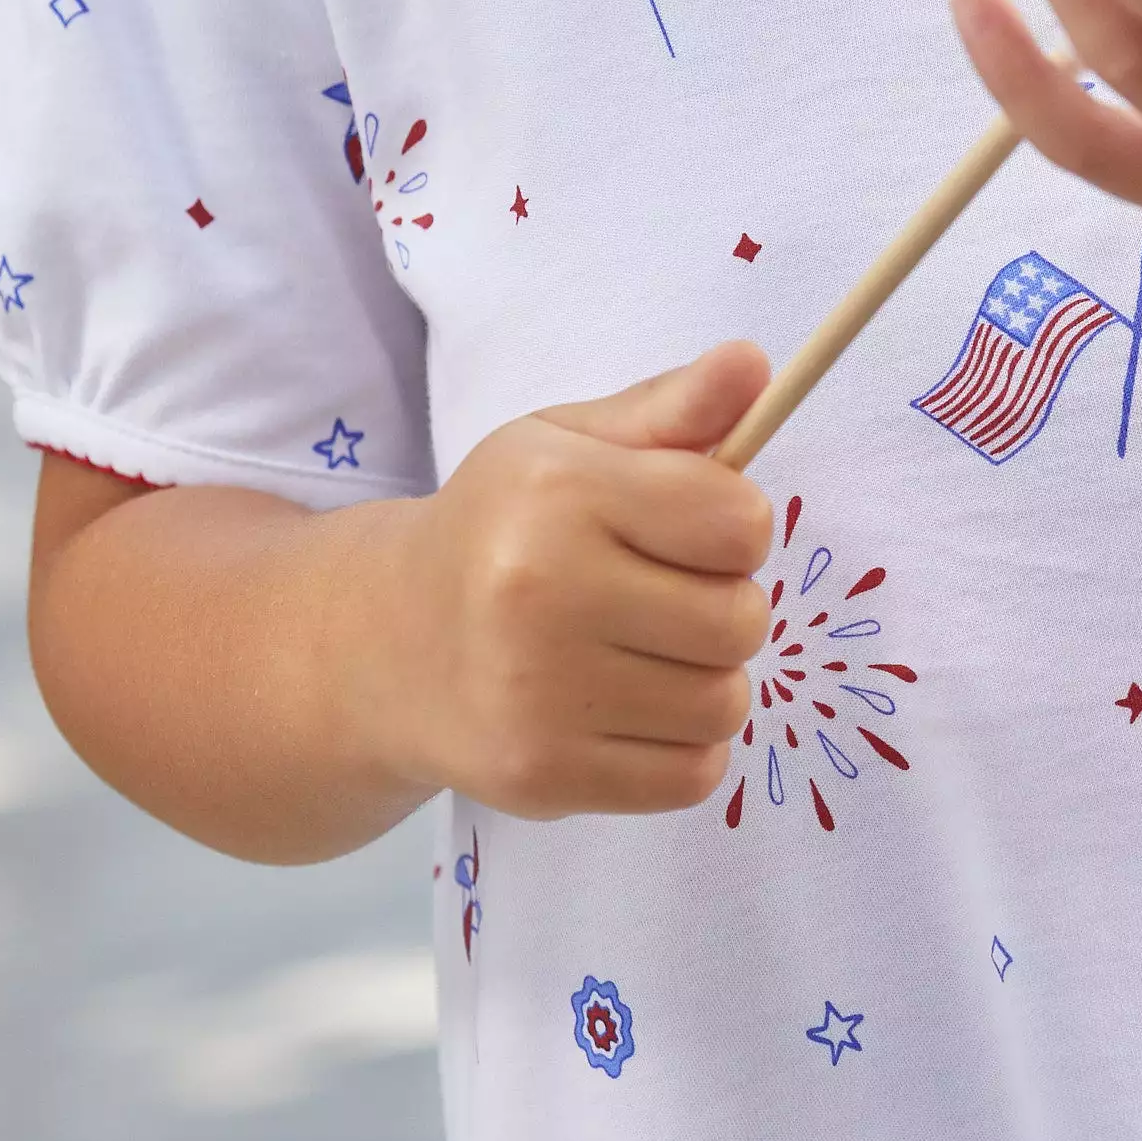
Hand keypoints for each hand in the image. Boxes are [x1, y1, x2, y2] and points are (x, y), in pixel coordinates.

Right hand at [351, 341, 774, 819]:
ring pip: (726, 705)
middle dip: (721, 608)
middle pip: (742, 621)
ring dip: (705, 684)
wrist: (386, 645)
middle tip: (660, 600)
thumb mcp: (569, 446)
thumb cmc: (501, 531)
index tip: (688, 532)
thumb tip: (754, 364)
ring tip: (641, 658)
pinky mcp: (545, 777)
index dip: (733, 528)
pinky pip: (696, 776)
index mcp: (557, 493)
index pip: (740, 522)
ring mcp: (538, 696)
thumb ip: (672, 410)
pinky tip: (626, 714)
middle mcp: (540, 592)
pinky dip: (681, 750)